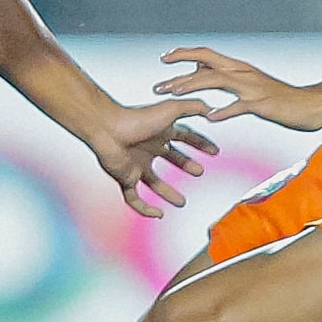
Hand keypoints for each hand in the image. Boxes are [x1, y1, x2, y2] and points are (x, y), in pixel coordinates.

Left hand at [91, 97, 218, 216]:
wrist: (107, 129)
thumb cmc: (136, 118)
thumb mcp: (171, 110)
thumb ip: (193, 107)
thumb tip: (212, 110)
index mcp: (160, 132)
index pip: (185, 137)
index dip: (200, 144)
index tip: (214, 152)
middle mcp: (149, 148)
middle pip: (171, 158)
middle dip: (186, 165)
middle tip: (199, 172)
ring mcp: (136, 164)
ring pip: (154, 183)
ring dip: (168, 193)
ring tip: (181, 202)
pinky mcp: (125, 178)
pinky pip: (135, 198)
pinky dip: (146, 209)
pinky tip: (157, 214)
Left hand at [155, 46, 321, 132]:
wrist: (312, 105)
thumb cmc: (280, 97)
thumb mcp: (249, 83)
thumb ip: (226, 76)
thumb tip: (202, 70)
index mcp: (238, 68)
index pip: (205, 54)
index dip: (184, 54)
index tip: (164, 58)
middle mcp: (242, 72)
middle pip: (205, 65)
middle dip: (179, 73)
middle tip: (158, 86)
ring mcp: (251, 87)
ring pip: (217, 80)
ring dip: (193, 85)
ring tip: (174, 94)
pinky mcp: (262, 103)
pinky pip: (239, 106)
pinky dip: (224, 111)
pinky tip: (211, 117)